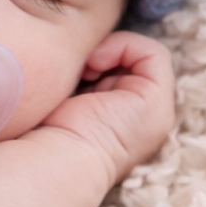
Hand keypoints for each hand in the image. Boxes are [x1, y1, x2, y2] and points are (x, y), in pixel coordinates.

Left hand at [40, 31, 174, 191]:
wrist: (56, 160)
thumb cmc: (49, 135)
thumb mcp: (68, 101)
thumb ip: (82, 81)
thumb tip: (81, 54)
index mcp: (124, 123)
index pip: (120, 73)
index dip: (97, 60)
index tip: (72, 69)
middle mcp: (144, 119)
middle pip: (131, 64)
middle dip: (101, 54)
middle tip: (77, 67)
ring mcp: (155, 111)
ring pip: (142, 56)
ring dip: (109, 50)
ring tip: (84, 68)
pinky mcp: (156, 100)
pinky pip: (152, 53)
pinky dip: (122, 46)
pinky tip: (93, 64)